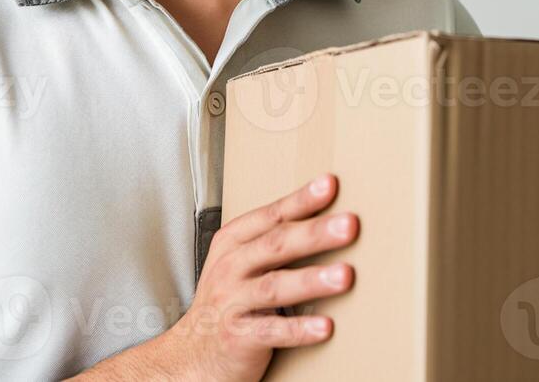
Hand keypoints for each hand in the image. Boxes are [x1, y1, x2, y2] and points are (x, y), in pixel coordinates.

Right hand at [72, 173, 356, 381]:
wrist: (191, 353)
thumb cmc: (227, 300)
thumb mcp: (241, 261)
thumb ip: (276, 239)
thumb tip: (330, 216)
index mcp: (233, 243)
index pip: (271, 216)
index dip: (300, 200)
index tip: (330, 185)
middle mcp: (230, 268)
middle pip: (276, 245)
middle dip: (313, 233)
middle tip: (348, 225)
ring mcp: (232, 302)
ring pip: (274, 287)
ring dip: (311, 280)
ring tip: (344, 275)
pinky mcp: (238, 337)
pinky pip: (271, 331)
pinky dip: (298, 329)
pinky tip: (324, 326)